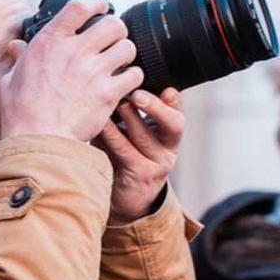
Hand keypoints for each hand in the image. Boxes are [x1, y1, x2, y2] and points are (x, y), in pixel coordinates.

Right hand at [0, 0, 144, 143]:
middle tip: (112, 42)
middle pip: (113, 24)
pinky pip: (134, 75)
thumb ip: (19, 58)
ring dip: (126, 55)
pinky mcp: (108, 93)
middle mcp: (74, 51)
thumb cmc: (21, 112)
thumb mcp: (11, 79)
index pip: (81, 5)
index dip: (96, 3)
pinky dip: (131, 79)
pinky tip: (122, 85)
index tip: (101, 7)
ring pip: (127, 47)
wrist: (38, 140)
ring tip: (118, 64)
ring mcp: (93, 72)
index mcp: (50, 42)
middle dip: (116, 31)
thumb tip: (15, 46)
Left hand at [97, 88, 184, 225]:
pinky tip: (100, 125)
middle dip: (156, 107)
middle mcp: (168, 149)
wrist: (125, 199)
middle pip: (173, 124)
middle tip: (136, 94)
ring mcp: (157, 165)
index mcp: (170, 135)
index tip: (165, 88)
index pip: (178, 112)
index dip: (174, 101)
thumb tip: (117, 80)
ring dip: (129, 118)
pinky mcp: (140, 177)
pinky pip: (125, 152)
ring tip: (115, 102)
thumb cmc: (125, 159)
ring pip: (144, 137)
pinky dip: (112, 136)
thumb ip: (131, 112)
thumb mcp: (132, 134)